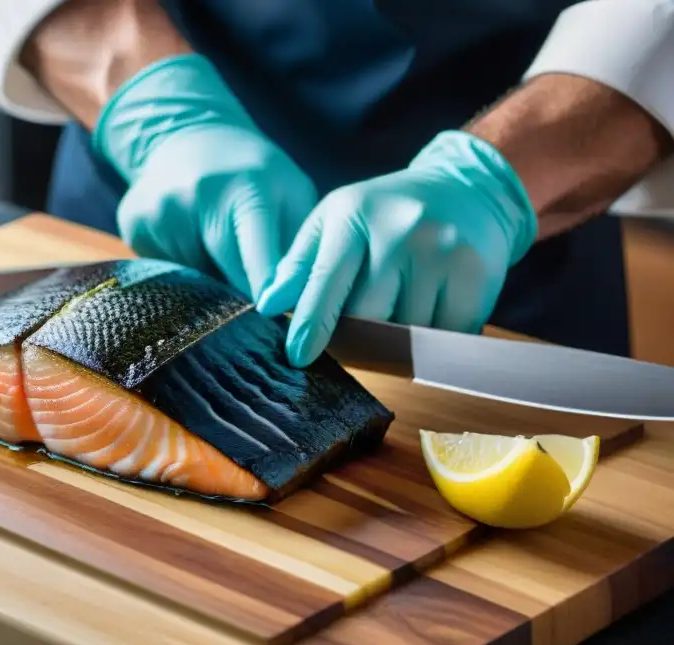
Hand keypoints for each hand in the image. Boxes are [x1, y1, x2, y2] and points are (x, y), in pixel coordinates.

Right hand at [93, 53, 316, 301]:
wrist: (190, 137)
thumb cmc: (254, 175)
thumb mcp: (291, 194)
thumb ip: (297, 246)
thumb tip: (297, 302)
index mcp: (248, 188)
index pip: (257, 256)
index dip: (266, 291)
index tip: (271, 312)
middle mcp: (198, 194)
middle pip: (224, 274)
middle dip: (242, 287)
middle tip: (254, 284)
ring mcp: (160, 208)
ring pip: (193, 278)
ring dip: (210, 278)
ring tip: (215, 247)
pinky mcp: (134, 222)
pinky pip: (165, 270)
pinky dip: (182, 267)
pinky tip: (188, 239)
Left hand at [256, 130, 538, 366]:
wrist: (467, 188)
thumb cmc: (385, 212)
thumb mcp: (334, 221)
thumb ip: (300, 264)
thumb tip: (268, 304)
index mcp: (354, 215)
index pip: (325, 281)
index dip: (311, 324)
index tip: (298, 356)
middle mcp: (399, 231)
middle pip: (365, 316)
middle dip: (357, 333)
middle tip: (361, 325)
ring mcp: (441, 253)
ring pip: (405, 332)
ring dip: (397, 337)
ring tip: (401, 305)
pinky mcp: (475, 276)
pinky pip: (443, 335)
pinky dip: (432, 337)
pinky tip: (430, 308)